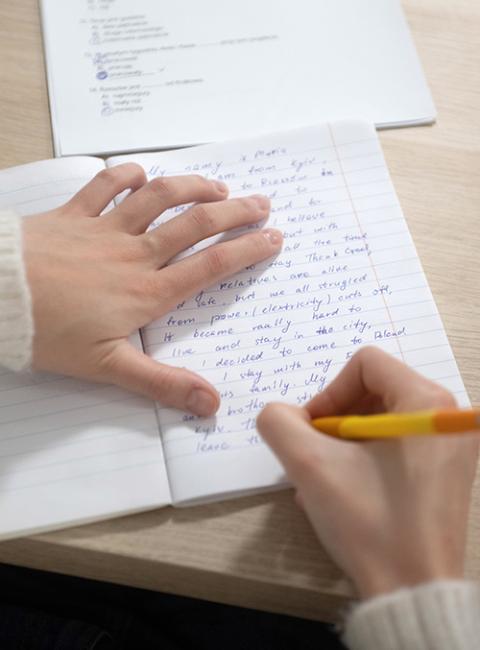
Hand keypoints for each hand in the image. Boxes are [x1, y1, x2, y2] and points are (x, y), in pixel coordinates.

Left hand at [23, 163, 281, 415]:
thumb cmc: (50, 335)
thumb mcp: (108, 368)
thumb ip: (162, 383)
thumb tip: (211, 404)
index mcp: (147, 292)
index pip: (210, 266)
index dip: (246, 250)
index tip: (273, 237)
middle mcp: (134, 254)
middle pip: (195, 225)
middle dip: (234, 212)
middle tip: (261, 203)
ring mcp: (105, 229)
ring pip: (159, 198)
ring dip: (192, 187)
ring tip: (218, 186)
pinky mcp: (75, 215)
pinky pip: (105, 186)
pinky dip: (126, 175)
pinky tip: (142, 173)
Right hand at [257, 347, 478, 597]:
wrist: (413, 591)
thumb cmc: (370, 522)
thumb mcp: (310, 466)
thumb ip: (279, 423)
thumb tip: (280, 414)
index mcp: (426, 402)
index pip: (365, 364)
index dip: (328, 392)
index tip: (311, 431)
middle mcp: (447, 416)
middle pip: (374, 391)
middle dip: (334, 420)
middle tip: (314, 455)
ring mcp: (451, 447)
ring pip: (381, 420)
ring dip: (343, 444)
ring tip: (321, 481)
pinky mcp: (447, 473)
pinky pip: (397, 446)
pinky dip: (364, 459)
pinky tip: (342, 492)